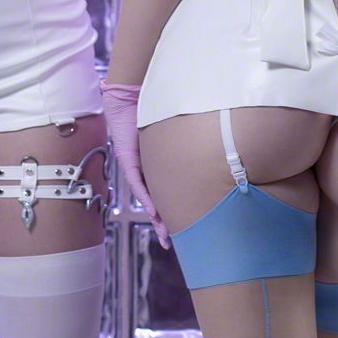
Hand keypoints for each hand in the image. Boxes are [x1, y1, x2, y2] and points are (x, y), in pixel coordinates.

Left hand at [100, 80, 169, 248]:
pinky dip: (147, 197)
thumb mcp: (172, 133)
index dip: (172, 212)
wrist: (131, 95)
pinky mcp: (128, 159)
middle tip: (169, 243)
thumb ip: (184, 145)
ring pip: (147, 198)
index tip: (179, 228)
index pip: (165, 194)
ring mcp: (136, 165)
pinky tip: (154, 213)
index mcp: (156, 166)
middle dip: (163, 224)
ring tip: (164, 236)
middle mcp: (146, 169)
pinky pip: (138, 182)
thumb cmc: (153, 108)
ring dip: (156, 218)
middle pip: (156, 202)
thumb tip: (209, 148)